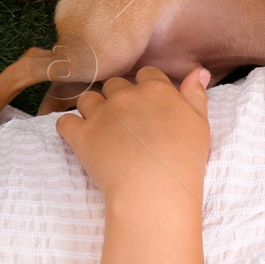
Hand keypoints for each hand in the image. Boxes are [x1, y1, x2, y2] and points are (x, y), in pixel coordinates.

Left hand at [56, 66, 211, 205]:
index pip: (147, 74)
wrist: (156, 192)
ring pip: (87, 99)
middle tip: (128, 123)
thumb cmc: (184, 161)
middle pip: (115, 85)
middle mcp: (126, 95)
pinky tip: (82, 138)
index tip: (149, 107)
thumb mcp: (200, 125)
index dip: (147, 88)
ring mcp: (100, 114)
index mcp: (156, 90)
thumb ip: (196, 95)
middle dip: (119, 99)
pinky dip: (70, 128)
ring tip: (104, 131)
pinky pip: (64, 122)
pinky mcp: (81, 135)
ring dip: (93, 110)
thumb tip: (199, 71)